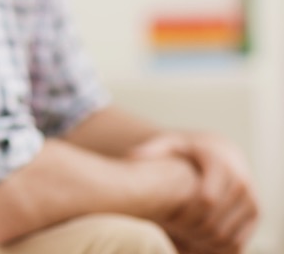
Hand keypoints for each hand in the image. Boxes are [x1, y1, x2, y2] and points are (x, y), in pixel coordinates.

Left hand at [131, 131, 257, 252]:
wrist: (221, 152)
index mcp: (221, 164)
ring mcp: (251, 200)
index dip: (183, 215)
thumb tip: (132, 156)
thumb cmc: (188, 150)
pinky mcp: (255, 213)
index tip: (164, 220)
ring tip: (178, 239)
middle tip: (168, 234)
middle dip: (189, 233)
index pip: (206, 200)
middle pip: (215, 222)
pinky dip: (216, 249)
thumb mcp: (171, 144)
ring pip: (227, 236)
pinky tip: (195, 244)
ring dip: (201, 244)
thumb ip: (153, 149)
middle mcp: (241, 182)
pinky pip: (238, 242)